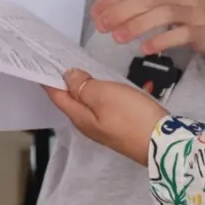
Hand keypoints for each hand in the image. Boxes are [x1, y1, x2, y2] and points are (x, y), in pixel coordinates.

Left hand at [44, 69, 167, 164]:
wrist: (164, 143)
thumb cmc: (133, 118)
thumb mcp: (104, 95)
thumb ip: (83, 85)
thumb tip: (68, 76)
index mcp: (80, 117)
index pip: (57, 95)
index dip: (48, 79)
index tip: (40, 63)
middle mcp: (88, 124)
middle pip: (71, 100)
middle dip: (63, 82)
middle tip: (58, 61)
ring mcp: (104, 127)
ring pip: (86, 103)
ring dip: (81, 86)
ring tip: (79, 68)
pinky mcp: (119, 126)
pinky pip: (101, 106)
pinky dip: (98, 93)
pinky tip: (104, 84)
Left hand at [91, 0, 204, 59]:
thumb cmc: (194, 10)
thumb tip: (110, 10)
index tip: (96, 13)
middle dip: (119, 11)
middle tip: (102, 27)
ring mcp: (194, 11)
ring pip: (161, 13)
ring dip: (136, 25)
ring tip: (117, 38)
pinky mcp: (203, 31)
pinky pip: (179, 34)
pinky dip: (160, 40)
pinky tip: (145, 49)